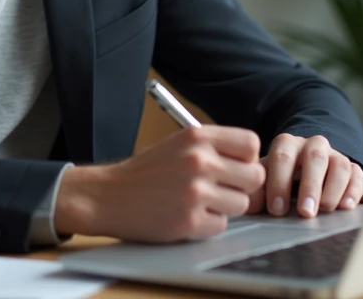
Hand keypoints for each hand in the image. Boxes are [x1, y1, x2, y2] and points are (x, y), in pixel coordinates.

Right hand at [54, 126, 265, 241]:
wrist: (108, 196)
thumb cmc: (146, 172)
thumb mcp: (178, 144)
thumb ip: (214, 148)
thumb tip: (253, 163)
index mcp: (197, 137)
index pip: (251, 144)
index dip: (247, 159)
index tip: (235, 167)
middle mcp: (199, 160)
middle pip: (254, 176)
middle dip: (242, 186)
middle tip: (221, 189)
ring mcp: (195, 191)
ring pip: (241, 203)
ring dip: (225, 207)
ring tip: (199, 202)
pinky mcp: (190, 220)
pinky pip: (222, 225)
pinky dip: (208, 224)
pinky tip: (187, 215)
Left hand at [247, 134, 362, 218]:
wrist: (306, 169)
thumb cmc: (280, 179)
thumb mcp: (266, 180)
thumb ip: (255, 190)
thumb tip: (247, 203)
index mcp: (287, 144)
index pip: (282, 156)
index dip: (279, 182)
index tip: (277, 209)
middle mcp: (313, 145)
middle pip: (314, 158)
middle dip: (310, 186)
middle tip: (305, 213)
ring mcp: (335, 156)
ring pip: (339, 165)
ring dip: (333, 189)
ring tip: (325, 210)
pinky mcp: (354, 169)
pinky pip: (357, 175)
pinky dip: (353, 190)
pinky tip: (346, 206)